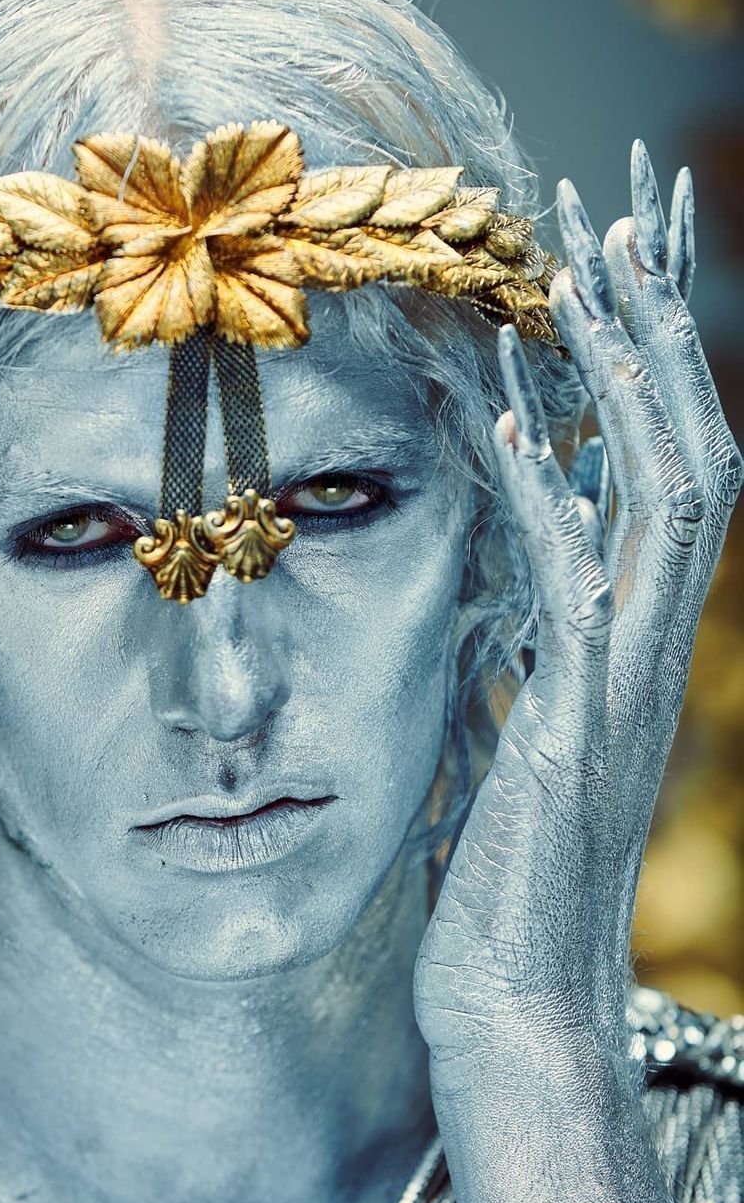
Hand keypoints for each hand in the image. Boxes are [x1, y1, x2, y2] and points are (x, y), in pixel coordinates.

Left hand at [412, 142, 741, 1202]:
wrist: (514, 999)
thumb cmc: (507, 871)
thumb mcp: (524, 721)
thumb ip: (535, 635)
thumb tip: (522, 561)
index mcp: (631, 636)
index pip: (668, 462)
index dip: (657, 355)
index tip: (621, 251)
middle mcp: (651, 644)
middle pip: (694, 443)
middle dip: (663, 323)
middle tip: (626, 203)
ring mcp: (628, 682)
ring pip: (674, 493)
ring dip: (632, 372)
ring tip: (586, 262)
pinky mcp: (580, 726)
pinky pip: (581, 585)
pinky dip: (558, 494)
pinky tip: (522, 417)